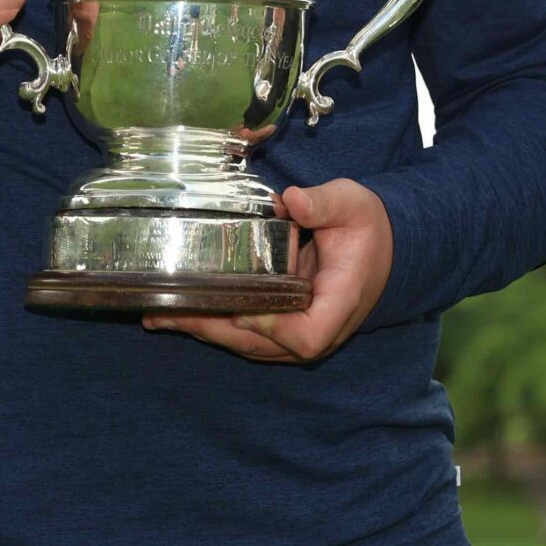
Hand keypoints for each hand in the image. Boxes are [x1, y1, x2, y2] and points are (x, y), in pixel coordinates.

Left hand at [145, 179, 392, 362]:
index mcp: (341, 300)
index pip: (308, 336)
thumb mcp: (352, 204)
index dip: (273, 329)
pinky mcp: (286, 329)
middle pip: (266, 346)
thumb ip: (325, 203)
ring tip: (161, 317)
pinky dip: (217, 327)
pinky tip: (184, 315)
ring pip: (252, 345)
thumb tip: (293, 200)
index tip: (243, 309)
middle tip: (168, 315)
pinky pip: (249, 336)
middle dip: (215, 331)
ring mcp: (303, 333)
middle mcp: (321, 328)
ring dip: (207, 332)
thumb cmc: (366, 227)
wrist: (383, 250)